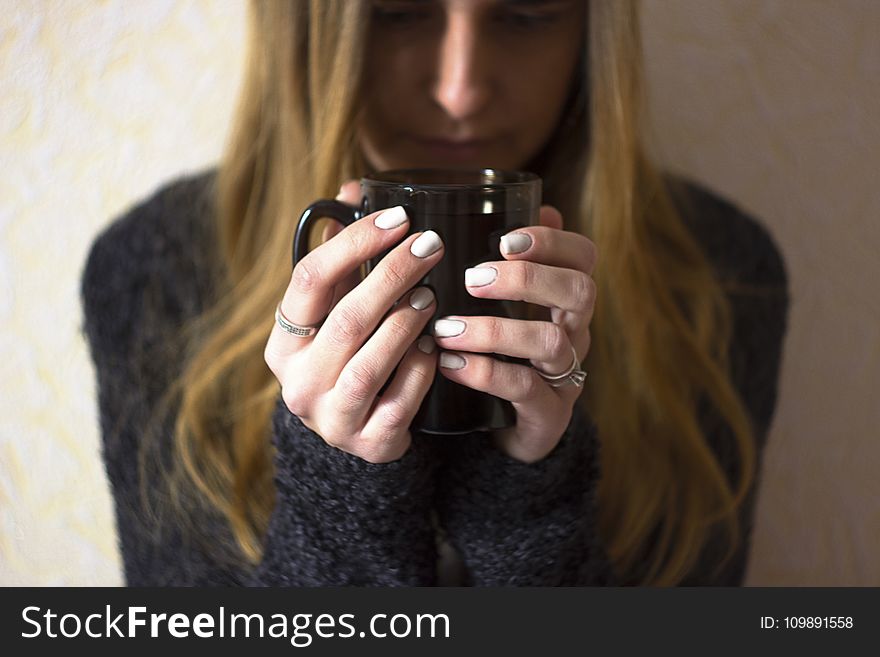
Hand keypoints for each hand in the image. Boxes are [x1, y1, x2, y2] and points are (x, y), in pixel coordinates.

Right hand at [264, 182, 442, 463]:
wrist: (358, 431)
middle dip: (393, 275)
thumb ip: (344, 256)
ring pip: (369, 364)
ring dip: (406, 323)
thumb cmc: (349, 355)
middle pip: (346, 319)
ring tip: (432, 294)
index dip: (355, 242)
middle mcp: (297, 381)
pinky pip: (399, 403)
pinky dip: (420, 370)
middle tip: (430, 246)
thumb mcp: (337, 308)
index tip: (399, 217)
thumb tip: (352, 187)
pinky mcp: (367, 443)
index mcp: (284, 339)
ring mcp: (330, 417)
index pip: (309, 278)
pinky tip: (435, 347)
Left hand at [431, 206, 596, 462]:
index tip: (505, 239)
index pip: (583, 256)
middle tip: (472, 280)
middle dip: (527, 279)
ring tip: (445, 328)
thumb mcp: (486, 305)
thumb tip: (427, 200)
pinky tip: (448, 363)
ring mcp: (564, 375)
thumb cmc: (489, 352)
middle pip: (580, 291)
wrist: (498, 430)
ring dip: (495, 330)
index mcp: (562, 299)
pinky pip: (526, 390)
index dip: (553, 241)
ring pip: (550, 342)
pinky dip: (485, 373)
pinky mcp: (547, 414)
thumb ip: (472, 257)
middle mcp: (573, 332)